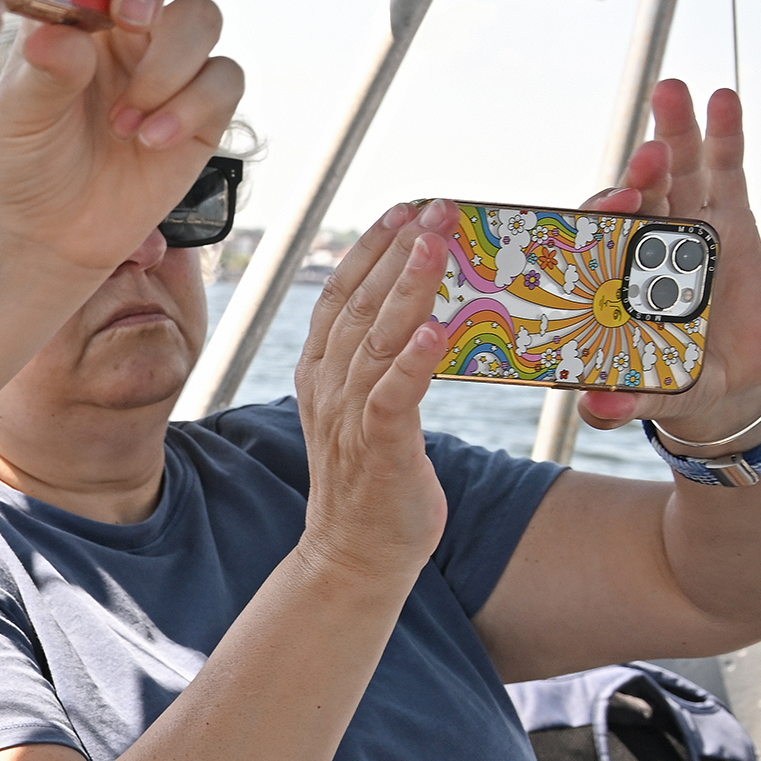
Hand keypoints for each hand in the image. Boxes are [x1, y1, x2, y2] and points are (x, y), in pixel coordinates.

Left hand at [0, 0, 241, 278]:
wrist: (44, 235)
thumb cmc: (20, 163)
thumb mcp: (17, 118)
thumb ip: (43, 72)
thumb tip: (63, 35)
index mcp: (77, 11)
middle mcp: (126, 27)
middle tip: (132, 25)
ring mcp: (167, 64)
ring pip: (202, 18)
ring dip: (167, 65)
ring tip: (123, 121)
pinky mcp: (201, 111)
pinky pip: (224, 80)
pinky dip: (191, 107)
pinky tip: (151, 139)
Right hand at [292, 206, 450, 582]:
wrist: (355, 553)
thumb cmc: (373, 481)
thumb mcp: (370, 409)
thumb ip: (382, 363)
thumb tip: (422, 316)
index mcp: (323, 373)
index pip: (340, 295)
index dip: (369, 250)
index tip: (402, 210)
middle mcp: (330, 387)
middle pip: (359, 305)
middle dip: (396, 252)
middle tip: (432, 207)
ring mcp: (350, 417)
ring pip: (376, 340)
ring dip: (406, 289)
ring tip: (435, 245)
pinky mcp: (378, 448)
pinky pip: (394, 397)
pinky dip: (414, 362)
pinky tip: (437, 330)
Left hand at [568, 83, 760, 441]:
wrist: (730, 385)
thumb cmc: (673, 382)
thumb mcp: (650, 393)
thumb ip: (623, 401)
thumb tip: (595, 409)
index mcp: (613, 277)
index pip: (598, 238)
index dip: (600, 218)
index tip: (607, 208)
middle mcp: (644, 244)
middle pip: (638, 196)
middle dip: (640, 172)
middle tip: (646, 155)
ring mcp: (686, 227)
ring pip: (677, 172)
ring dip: (674, 132)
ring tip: (670, 91)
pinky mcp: (730, 222)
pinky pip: (725, 171)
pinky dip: (724, 134)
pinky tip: (722, 97)